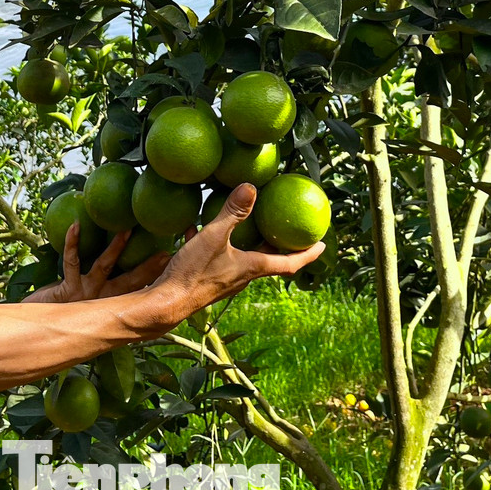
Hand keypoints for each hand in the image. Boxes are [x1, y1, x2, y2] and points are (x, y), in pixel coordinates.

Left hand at [21, 224, 170, 303]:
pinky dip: (73, 242)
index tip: (176, 260)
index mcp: (115, 301)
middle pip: (132, 280)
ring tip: (126, 230)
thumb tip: (128, 263)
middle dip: (149, 267)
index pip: (142, 287)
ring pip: (104, 267)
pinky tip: (76, 225)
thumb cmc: (67, 306)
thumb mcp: (93, 299)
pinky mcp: (69, 288)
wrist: (42, 326)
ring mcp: (88, 293)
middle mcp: (105, 298)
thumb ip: (109, 285)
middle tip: (166, 251)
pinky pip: (72, 261)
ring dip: (115, 248)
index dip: (159, 275)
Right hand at [147, 183, 324, 328]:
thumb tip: (251, 187)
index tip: (323, 245)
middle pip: (270, 258)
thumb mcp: (213, 237)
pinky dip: (217, 242)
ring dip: (251, 241)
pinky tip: (197, 227)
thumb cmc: (194, 273)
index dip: (308, 254)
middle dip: (281, 243)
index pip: (289, 262)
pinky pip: (220, 256)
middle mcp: (244, 275)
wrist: (167, 302)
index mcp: (253, 267)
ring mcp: (226, 278)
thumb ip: (231, 213)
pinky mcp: (209, 278)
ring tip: (251, 222)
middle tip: (289, 227)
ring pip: (246, 257)